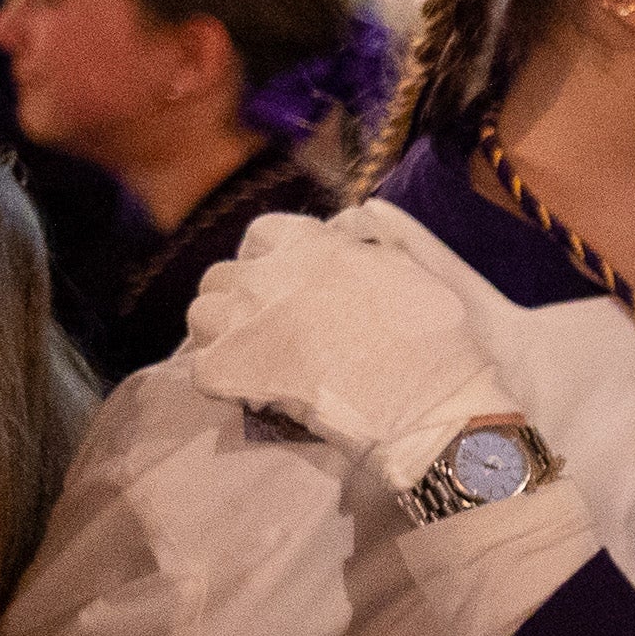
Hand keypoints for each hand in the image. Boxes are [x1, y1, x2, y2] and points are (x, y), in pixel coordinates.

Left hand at [184, 215, 519, 496]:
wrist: (424, 401)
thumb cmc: (433, 340)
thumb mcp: (407, 271)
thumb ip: (364, 256)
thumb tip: (351, 251)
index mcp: (312, 245)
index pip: (263, 235)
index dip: (269, 261)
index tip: (283, 286)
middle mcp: (268, 273)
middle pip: (222, 276)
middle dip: (239, 301)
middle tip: (268, 331)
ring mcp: (244, 320)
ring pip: (201, 316)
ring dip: (220, 336)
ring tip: (251, 361)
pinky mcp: (229, 369)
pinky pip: (202, 370)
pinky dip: (223, 383)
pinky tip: (252, 395)